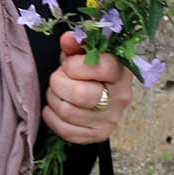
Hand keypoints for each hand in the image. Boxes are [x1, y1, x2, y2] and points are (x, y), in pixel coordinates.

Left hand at [41, 31, 132, 145]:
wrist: (102, 92)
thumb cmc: (90, 68)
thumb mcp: (85, 51)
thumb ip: (77, 43)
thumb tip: (68, 39)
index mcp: (121, 72)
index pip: (100, 67)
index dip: (75, 64)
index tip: (68, 63)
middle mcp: (120, 97)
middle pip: (80, 94)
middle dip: (59, 82)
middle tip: (58, 77)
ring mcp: (110, 119)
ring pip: (68, 112)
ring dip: (53, 98)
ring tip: (58, 90)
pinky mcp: (98, 135)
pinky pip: (64, 130)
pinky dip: (52, 116)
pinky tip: (57, 106)